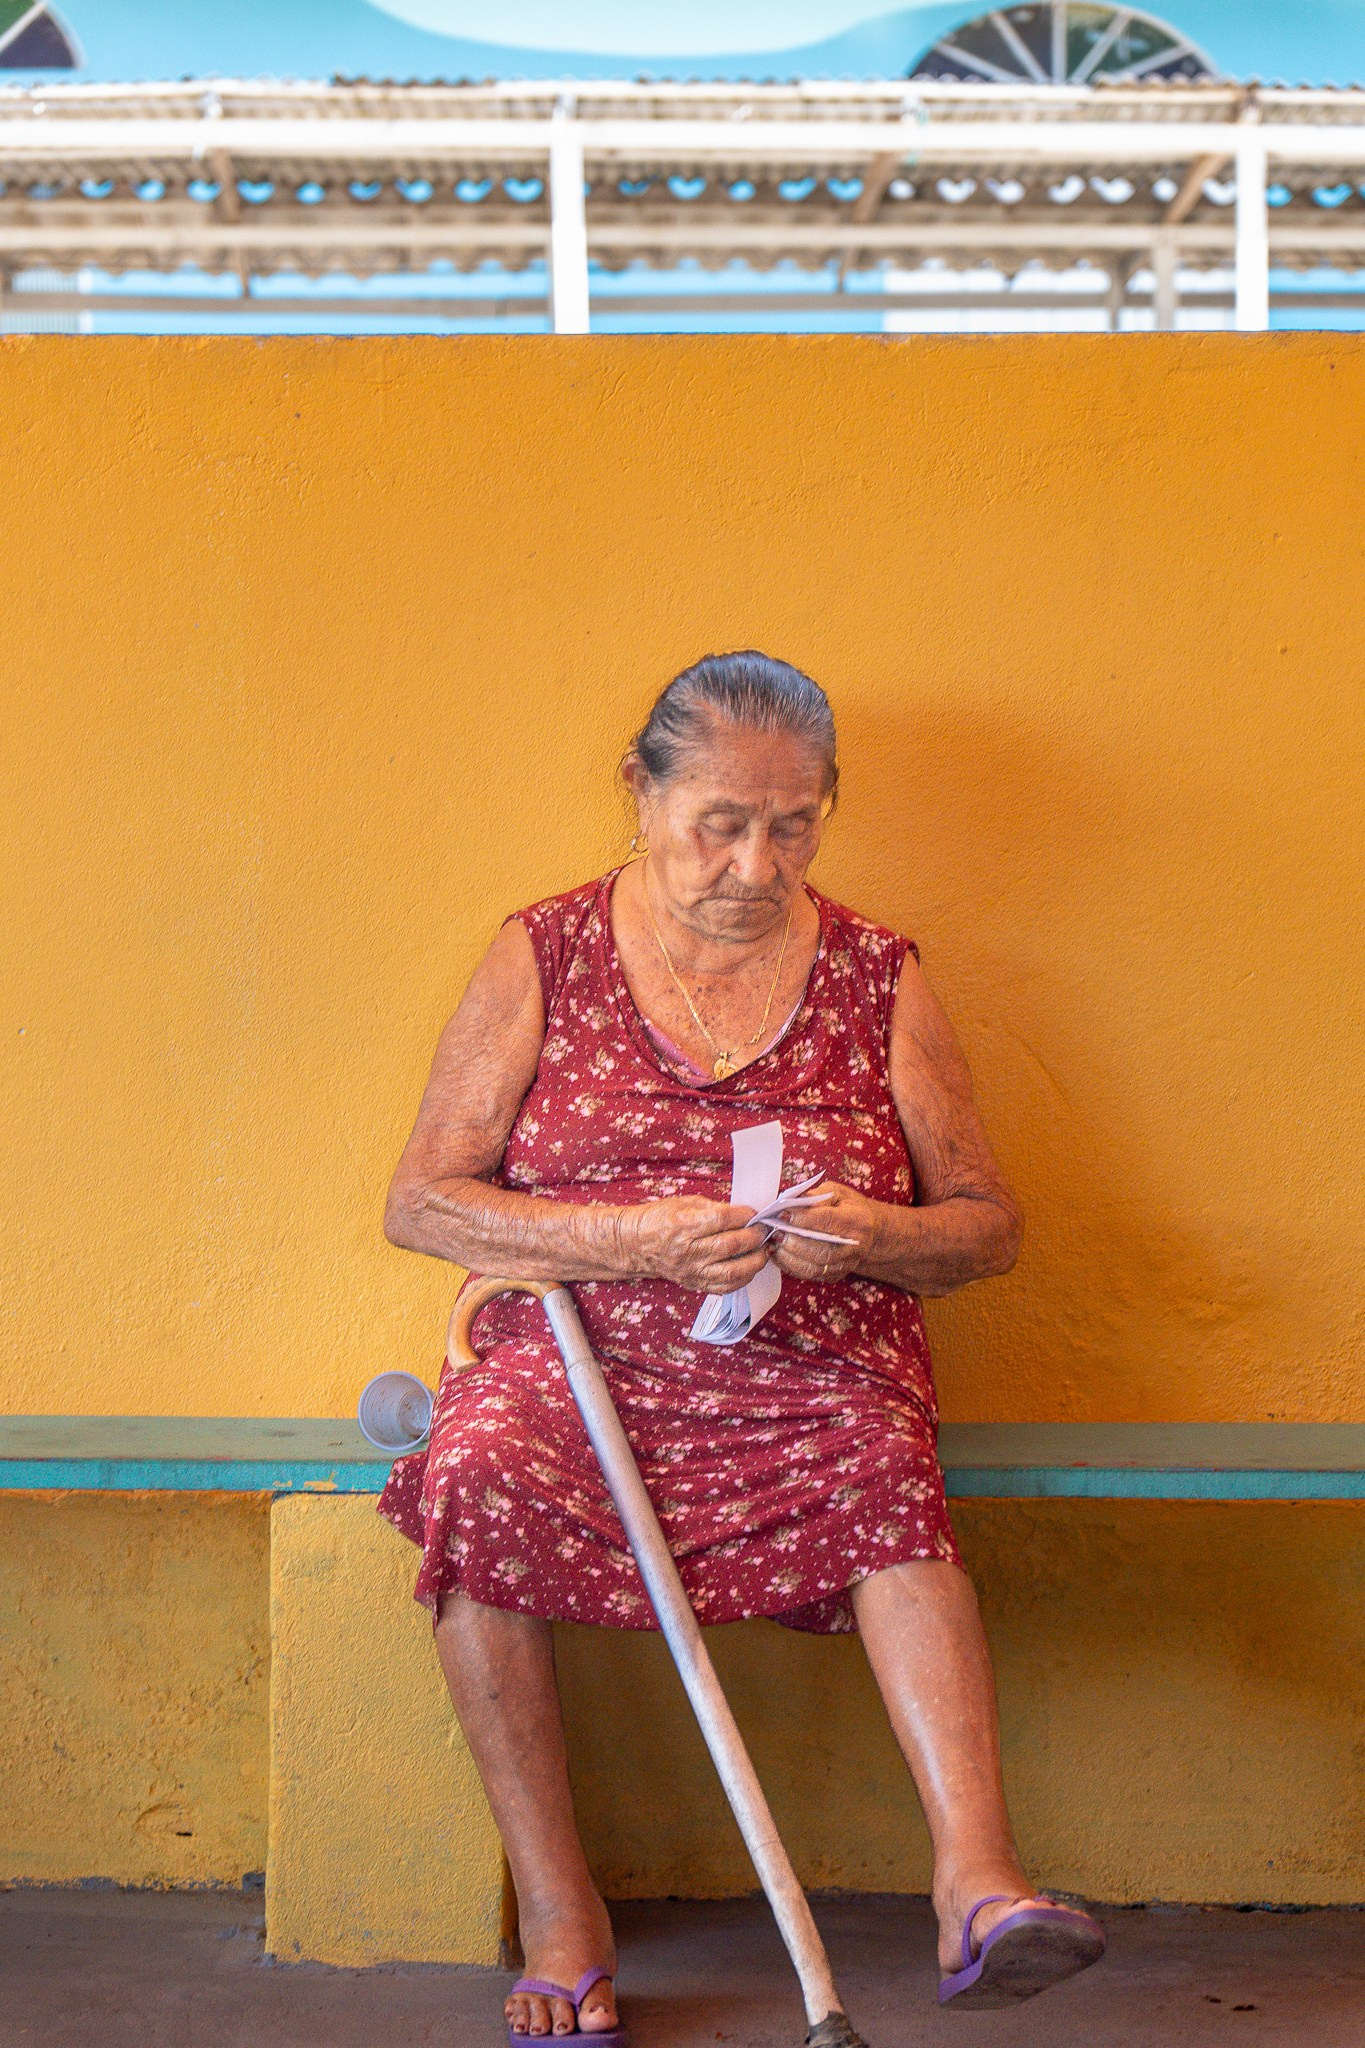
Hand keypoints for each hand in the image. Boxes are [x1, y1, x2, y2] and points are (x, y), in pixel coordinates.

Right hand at [623, 1196, 770, 1294]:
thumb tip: (743, 1214)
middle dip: (755, 1236)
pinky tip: (750, 1267)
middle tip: (765, 1229)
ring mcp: (692, 1271)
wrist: (636, 1244)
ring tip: (764, 1250)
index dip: (745, 1216)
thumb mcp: (684, 1203)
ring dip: (755, 1261)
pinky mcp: (694, 1284)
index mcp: (684, 1225)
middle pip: (732, 1245)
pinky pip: (725, 1287)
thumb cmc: (659, 1219)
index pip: (723, 1220)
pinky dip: (743, 1279)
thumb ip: (714, 1208)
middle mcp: (688, 1251)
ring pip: (733, 1272)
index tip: (755, 1213)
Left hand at [769, 1181, 878, 1282]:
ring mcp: (846, 1264)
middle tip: (776, 1231)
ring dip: (789, 1256)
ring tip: (774, 1243)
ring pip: (814, 1267)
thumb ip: (815, 1196)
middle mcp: (854, 1246)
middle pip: (821, 1249)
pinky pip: (810, 1275)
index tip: (783, 1213)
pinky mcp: (836, 1275)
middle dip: (793, 1241)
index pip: (828, 1221)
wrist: (870, 1232)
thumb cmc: (849, 1208)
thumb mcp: (838, 1193)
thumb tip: (790, 1204)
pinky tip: (779, 1254)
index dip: (803, 1218)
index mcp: (856, 1220)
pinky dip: (791, 1266)